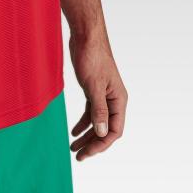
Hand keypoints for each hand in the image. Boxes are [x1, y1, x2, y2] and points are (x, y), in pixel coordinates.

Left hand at [68, 32, 126, 160]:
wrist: (86, 36)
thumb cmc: (92, 57)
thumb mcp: (93, 86)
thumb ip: (98, 110)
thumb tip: (102, 133)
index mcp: (119, 100)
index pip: (114, 131)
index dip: (100, 145)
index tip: (85, 154)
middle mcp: (114, 99)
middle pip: (106, 129)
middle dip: (92, 144)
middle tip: (77, 156)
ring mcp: (104, 94)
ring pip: (97, 121)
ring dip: (87, 135)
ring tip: (73, 147)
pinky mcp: (94, 88)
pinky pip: (91, 111)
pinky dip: (83, 122)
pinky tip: (74, 131)